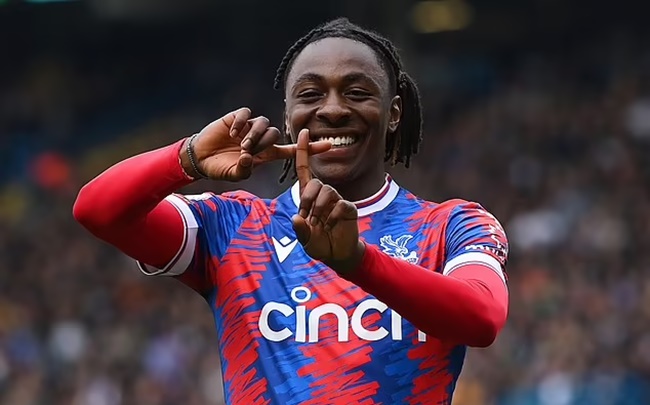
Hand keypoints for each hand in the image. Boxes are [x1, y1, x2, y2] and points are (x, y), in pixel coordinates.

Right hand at [180, 107, 331, 180]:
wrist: (200, 159)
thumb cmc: (220, 168)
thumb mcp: (234, 174)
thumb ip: (243, 170)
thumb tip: (248, 158)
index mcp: (266, 153)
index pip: (292, 150)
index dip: (310, 148)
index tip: (330, 145)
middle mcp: (261, 139)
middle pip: (275, 134)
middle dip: (263, 144)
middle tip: (247, 152)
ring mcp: (249, 127)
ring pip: (264, 123)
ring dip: (254, 135)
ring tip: (241, 145)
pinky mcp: (237, 118)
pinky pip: (247, 114)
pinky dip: (241, 123)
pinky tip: (233, 132)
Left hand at [291, 129, 364, 272]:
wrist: (338, 255)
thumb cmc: (318, 244)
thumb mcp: (305, 239)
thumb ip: (300, 230)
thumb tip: (297, 218)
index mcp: (309, 196)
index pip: (305, 170)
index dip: (304, 151)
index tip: (304, 132)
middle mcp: (323, 195)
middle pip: (315, 183)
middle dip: (308, 200)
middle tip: (309, 217)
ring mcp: (337, 200)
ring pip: (327, 192)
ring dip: (321, 209)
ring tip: (321, 224)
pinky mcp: (349, 208)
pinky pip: (340, 205)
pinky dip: (333, 217)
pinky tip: (332, 225)